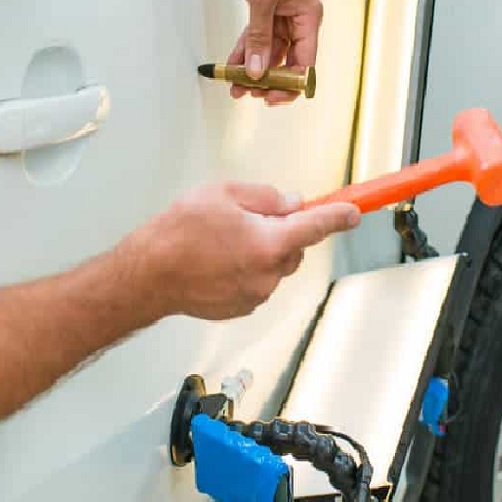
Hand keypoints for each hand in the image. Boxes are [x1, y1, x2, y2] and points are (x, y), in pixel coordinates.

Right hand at [117, 182, 358, 320]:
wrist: (147, 276)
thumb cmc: (178, 233)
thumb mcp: (222, 193)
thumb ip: (265, 197)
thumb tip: (290, 204)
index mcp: (269, 242)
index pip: (316, 226)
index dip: (338, 217)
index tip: (354, 212)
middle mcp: (268, 273)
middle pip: (295, 248)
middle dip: (282, 232)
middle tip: (248, 220)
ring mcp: (256, 294)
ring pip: (275, 266)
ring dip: (261, 252)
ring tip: (222, 242)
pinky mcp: (242, 308)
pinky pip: (257, 283)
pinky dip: (246, 270)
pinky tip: (217, 262)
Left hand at [201, 0, 321, 104]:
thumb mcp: (262, 0)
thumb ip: (259, 38)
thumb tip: (257, 71)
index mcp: (310, 18)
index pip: (305, 64)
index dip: (289, 85)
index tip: (270, 98)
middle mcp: (301, 19)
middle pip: (287, 60)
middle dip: (266, 79)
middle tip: (245, 92)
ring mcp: (286, 13)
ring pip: (271, 50)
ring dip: (253, 67)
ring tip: (234, 85)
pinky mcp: (271, 7)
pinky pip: (260, 35)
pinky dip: (247, 48)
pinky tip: (232, 63)